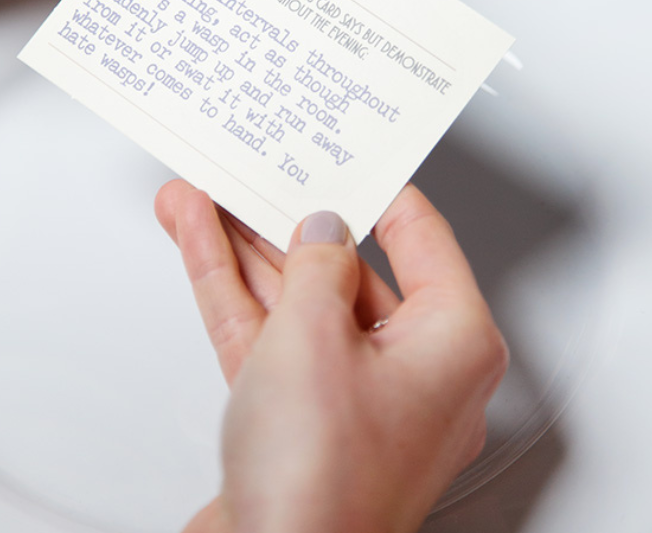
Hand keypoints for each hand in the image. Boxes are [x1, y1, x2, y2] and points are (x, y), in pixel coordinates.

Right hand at [155, 181, 507, 532]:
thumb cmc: (321, 494)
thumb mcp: (314, 335)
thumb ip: (316, 263)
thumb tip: (321, 232)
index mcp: (451, 344)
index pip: (419, 236)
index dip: (375, 190)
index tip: (346, 158)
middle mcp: (411, 371)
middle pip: (345, 267)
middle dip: (285, 219)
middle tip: (257, 177)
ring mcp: (352, 396)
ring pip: (296, 298)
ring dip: (245, 246)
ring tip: (204, 197)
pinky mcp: (302, 418)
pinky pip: (271, 334)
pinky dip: (234, 288)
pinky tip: (200, 241)